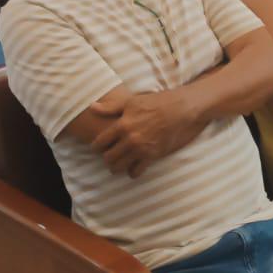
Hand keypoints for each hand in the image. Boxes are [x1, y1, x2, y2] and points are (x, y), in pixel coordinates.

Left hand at [89, 91, 206, 177]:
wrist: (180, 109)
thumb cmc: (155, 102)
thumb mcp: (131, 101)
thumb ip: (111, 107)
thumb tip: (92, 107)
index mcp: (122, 124)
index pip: (99, 143)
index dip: (96, 147)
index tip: (98, 147)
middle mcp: (129, 139)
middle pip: (108, 158)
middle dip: (106, 158)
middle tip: (109, 155)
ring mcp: (141, 149)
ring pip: (119, 167)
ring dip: (116, 167)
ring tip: (119, 163)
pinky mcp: (152, 156)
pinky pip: (136, 172)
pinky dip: (132, 172)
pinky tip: (133, 166)